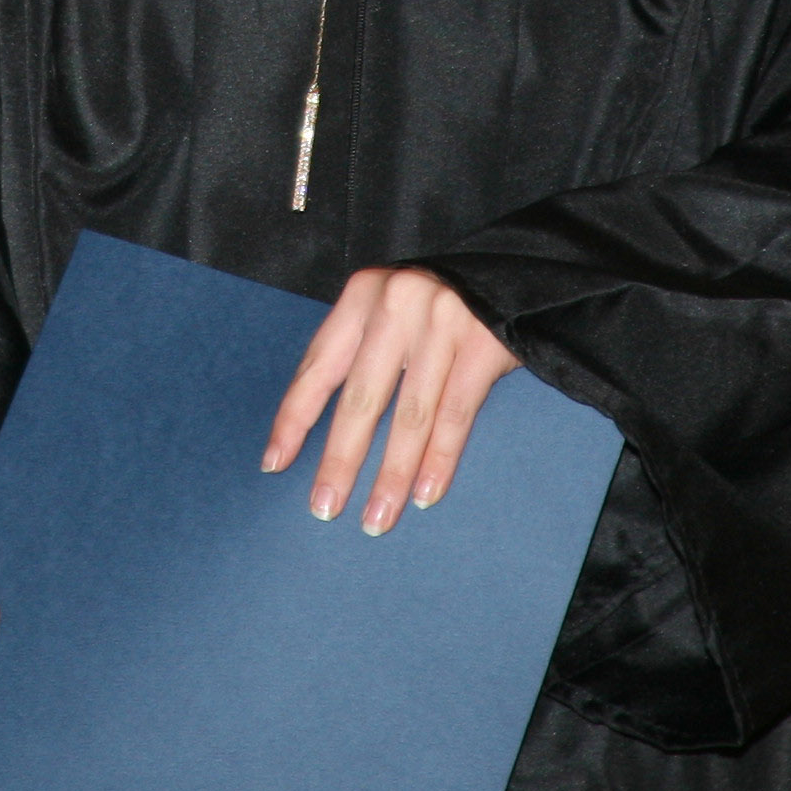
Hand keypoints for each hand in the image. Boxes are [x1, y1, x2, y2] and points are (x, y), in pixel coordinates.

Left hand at [265, 268, 520, 536]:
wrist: (515, 272)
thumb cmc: (439, 302)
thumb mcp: (389, 307)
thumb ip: (361, 349)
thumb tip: (326, 428)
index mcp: (362, 296)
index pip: (319, 365)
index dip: (295, 417)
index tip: (275, 463)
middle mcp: (396, 304)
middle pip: (362, 398)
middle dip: (341, 460)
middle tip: (325, 507)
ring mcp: (442, 321)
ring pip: (410, 415)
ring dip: (392, 476)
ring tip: (378, 519)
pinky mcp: (483, 342)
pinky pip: (455, 414)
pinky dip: (439, 459)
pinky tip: (425, 495)